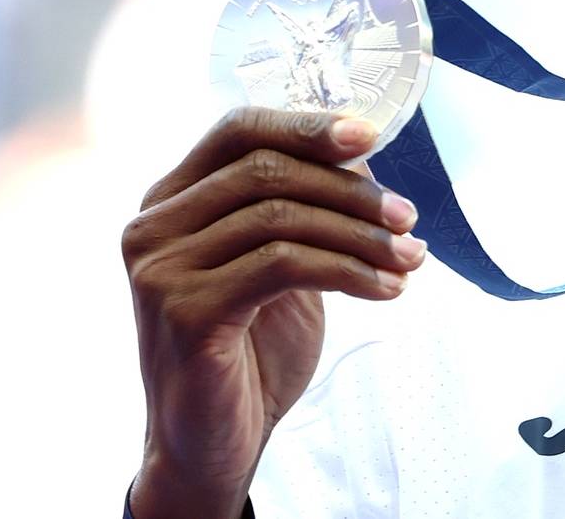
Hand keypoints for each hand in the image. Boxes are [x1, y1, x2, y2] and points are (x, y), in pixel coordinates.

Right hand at [121, 108, 423, 518]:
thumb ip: (303, 206)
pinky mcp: (183, 310)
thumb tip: (361, 153)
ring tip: (410, 258)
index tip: (371, 135)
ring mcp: (161, 268)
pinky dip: (349, 271)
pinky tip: (387, 290)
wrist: (214, 440)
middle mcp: (154, 226)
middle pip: (267, 170)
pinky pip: (284, 265)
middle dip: (351, 191)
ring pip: (281, 217)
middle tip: (408, 218)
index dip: (306, 124)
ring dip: (362, 236)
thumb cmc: (250, 347)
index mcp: (172, 200)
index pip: (237, 129)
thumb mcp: (280, 263)